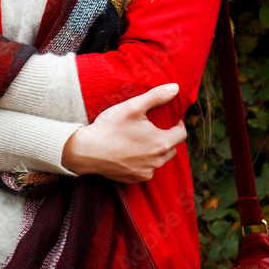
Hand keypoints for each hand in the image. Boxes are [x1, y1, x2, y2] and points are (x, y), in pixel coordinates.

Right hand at [61, 83, 185, 182]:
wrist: (87, 150)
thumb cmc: (110, 127)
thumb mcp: (133, 106)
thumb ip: (156, 96)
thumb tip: (176, 88)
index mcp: (161, 143)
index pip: (182, 134)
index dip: (177, 124)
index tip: (168, 118)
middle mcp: (157, 161)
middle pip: (172, 148)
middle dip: (167, 137)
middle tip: (153, 127)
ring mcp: (146, 173)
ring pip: (159, 160)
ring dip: (155, 150)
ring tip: (141, 138)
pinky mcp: (134, 179)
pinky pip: (146, 169)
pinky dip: (143, 161)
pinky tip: (131, 151)